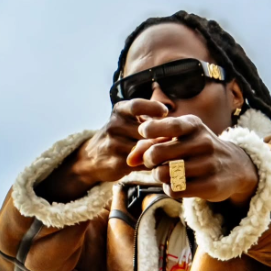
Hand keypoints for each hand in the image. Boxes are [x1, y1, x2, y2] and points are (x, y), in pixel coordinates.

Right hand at [35, 99, 167, 202]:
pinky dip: (153, 164)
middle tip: (177, 140)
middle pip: (146, 131)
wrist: (92, 158)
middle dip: (162, 136)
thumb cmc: (120, 136)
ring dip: (159, 152)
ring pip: (145, 148)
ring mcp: (113, 145)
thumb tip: (177, 124)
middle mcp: (114, 125)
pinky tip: (159, 164)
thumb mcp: (128, 121)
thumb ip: (149, 120)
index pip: (136, 106)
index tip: (165, 113)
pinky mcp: (116, 162)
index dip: (153, 108)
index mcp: (119, 111)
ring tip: (170, 153)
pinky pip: (141, 163)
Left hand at [127, 114, 258, 207]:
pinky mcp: (210, 185)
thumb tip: (129, 160)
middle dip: (148, 160)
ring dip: (159, 176)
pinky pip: (176, 190)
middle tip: (152, 162)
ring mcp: (209, 164)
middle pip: (158, 153)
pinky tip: (174, 185)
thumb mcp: (180, 138)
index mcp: (194, 125)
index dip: (150, 130)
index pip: (169, 125)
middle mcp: (203, 142)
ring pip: (165, 174)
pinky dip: (169, 189)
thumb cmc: (197, 149)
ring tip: (164, 174)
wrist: (234, 167)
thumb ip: (152, 143)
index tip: (143, 132)